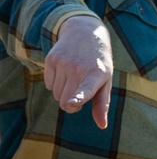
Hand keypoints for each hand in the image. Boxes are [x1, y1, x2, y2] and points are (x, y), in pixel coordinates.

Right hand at [44, 15, 112, 129]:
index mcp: (97, 74)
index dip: (79, 98)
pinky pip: (48, 85)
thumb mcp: (106, 80)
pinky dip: (55, 83)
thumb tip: (102, 126)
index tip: (73, 103)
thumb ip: (102, 104)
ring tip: (75, 77)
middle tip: (81, 94)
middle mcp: (79, 68)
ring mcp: (63, 63)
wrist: (85, 32)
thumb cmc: (99, 63)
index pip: (86, 89)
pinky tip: (65, 71)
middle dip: (71, 104)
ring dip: (63, 92)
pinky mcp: (51, 59)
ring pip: (56, 95)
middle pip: (65, 103)